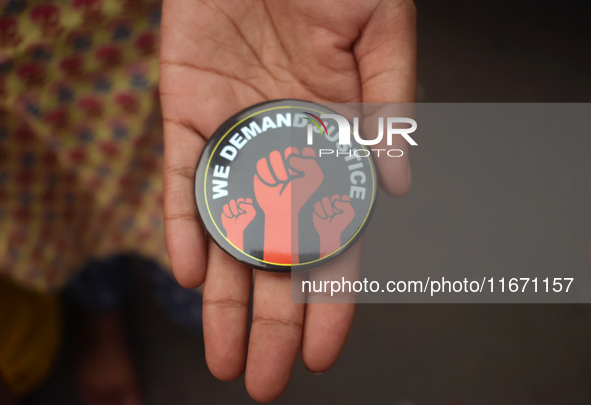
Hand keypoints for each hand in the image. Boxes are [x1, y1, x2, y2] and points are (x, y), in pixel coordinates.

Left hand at [160, 0, 415, 400]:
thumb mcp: (382, 29)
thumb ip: (392, 105)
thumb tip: (397, 186)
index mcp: (335, 141)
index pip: (335, 239)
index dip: (330, 298)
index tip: (320, 350)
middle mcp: (283, 151)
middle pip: (277, 253)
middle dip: (272, 319)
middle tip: (264, 379)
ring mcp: (232, 136)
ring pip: (226, 231)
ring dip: (223, 293)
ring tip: (221, 354)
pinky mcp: (184, 111)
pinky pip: (180, 179)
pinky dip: (183, 224)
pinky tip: (189, 273)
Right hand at [221, 198, 255, 250]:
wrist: (234, 230)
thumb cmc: (243, 222)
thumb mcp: (251, 214)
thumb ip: (249, 206)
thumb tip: (240, 204)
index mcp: (247, 206)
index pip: (248, 200)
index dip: (247, 205)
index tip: (247, 212)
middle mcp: (240, 205)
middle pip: (239, 199)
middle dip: (240, 207)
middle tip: (240, 213)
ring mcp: (232, 207)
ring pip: (232, 201)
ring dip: (234, 209)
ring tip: (235, 215)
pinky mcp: (226, 209)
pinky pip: (225, 206)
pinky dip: (228, 212)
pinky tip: (230, 217)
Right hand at [254, 147, 322, 217]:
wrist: (281, 208)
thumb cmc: (298, 195)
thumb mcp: (313, 178)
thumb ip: (310, 162)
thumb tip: (291, 157)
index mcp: (304, 163)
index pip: (307, 151)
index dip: (306, 160)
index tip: (305, 173)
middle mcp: (290, 162)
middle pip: (290, 149)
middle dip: (291, 164)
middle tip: (292, 177)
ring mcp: (276, 165)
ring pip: (274, 154)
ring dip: (278, 169)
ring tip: (282, 181)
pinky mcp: (263, 170)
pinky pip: (262, 162)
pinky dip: (266, 174)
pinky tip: (272, 183)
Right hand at [313, 195, 354, 256]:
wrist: (329, 235)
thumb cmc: (340, 225)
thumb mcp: (349, 215)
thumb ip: (347, 204)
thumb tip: (335, 201)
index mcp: (344, 205)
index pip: (344, 196)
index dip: (343, 202)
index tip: (343, 210)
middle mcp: (335, 204)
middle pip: (334, 196)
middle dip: (335, 206)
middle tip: (336, 214)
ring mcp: (326, 206)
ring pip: (324, 199)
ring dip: (327, 209)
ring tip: (329, 216)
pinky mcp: (318, 209)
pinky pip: (317, 204)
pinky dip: (320, 212)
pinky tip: (324, 218)